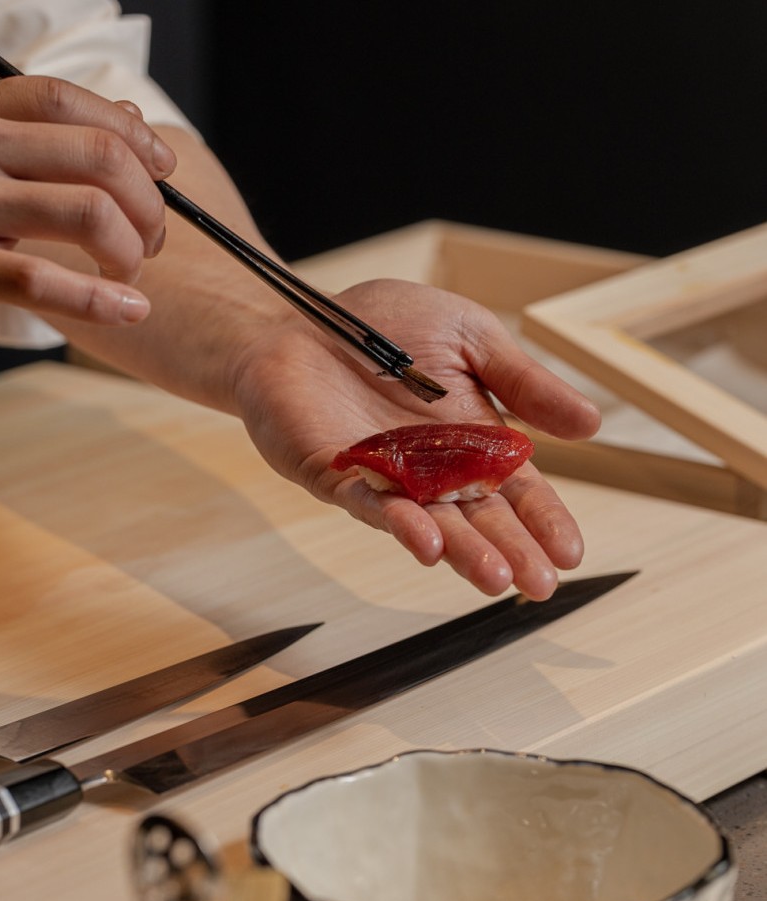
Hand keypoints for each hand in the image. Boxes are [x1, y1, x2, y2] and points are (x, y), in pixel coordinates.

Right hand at [0, 77, 175, 334]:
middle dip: (148, 202)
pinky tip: (132, 310)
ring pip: (86, 213)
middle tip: (154, 237)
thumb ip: (36, 131)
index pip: (67, 101)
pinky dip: (102, 300)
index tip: (165, 167)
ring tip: (130, 272)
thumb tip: (133, 120)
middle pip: (97, 156)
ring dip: (131, 249)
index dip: (131, 132)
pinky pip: (45, 281)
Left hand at [232, 277, 601, 600]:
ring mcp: (386, 476)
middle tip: (539, 586)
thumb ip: (523, 382)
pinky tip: (427, 543)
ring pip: (429, 523)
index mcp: (474, 440)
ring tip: (493, 579)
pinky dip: (397, 523)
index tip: (571, 553)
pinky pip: (368, 503)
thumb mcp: (470, 337)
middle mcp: (434, 469)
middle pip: (479, 519)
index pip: (518, 490)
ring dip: (461, 552)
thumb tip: (592, 425)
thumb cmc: (387, 324)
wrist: (308, 314)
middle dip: (511, 552)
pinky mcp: (338, 474)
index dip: (544, 521)